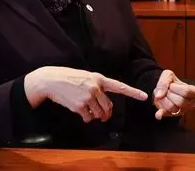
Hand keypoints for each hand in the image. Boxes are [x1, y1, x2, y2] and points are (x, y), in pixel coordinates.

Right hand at [25, 66, 147, 122]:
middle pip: (108, 106)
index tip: (144, 96)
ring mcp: (88, 97)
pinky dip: (86, 118)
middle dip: (106, 113)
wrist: (51, 80)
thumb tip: (104, 103)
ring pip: (99, 113)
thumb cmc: (68, 78)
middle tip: (103, 116)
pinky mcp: (79, 106)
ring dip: (95, 115)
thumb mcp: (86, 77)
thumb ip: (97, 86)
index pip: (119, 86)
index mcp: (99, 78)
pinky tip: (80, 112)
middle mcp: (95, 87)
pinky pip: (88, 117)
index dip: (132, 92)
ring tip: (86, 109)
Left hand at [152, 70, 194, 119]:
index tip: (172, 85)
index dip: (175, 88)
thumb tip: (159, 95)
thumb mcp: (168, 75)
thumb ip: (164, 82)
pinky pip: (164, 114)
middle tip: (168, 91)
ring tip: (164, 96)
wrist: (164, 89)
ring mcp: (181, 111)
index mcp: (193, 92)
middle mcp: (190, 104)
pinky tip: (158, 112)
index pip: (186, 92)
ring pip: (171, 108)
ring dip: (163, 99)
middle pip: (180, 101)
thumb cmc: (171, 82)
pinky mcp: (171, 115)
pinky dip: (160, 113)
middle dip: (169, 94)